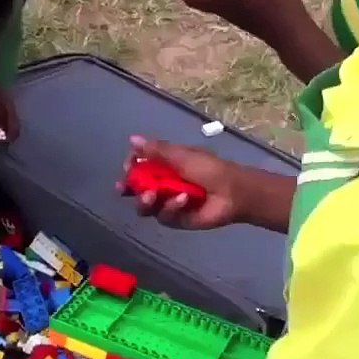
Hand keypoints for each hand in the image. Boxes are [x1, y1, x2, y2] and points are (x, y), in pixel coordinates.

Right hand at [118, 135, 245, 229]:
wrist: (232, 192)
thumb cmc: (209, 169)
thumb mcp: (181, 155)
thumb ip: (156, 150)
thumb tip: (132, 139)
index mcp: (164, 166)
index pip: (138, 168)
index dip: (130, 168)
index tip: (128, 167)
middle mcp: (163, 185)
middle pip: (136, 189)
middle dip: (129, 188)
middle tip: (125, 188)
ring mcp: (168, 204)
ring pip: (145, 207)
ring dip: (145, 200)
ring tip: (152, 195)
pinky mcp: (176, 219)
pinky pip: (164, 216)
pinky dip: (171, 207)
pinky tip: (183, 199)